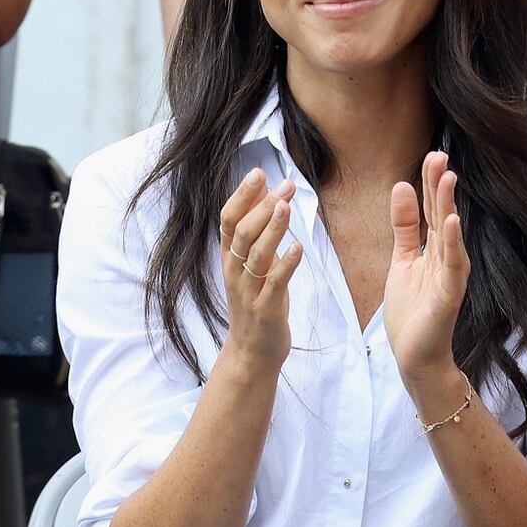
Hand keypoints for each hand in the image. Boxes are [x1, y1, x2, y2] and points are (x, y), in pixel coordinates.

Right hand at [219, 168, 303, 370]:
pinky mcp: (266, 310)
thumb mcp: (252, 265)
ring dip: (271, 229)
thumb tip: (264, 192)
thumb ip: (255, 232)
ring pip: (256, 256)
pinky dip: (286, 264)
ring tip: (285, 206)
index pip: (228, 221)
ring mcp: (248, 292)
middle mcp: (234, 273)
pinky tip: (298, 247)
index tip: (258, 173)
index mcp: (229, 259)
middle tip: (284, 184)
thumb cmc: (257, 302)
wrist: (252, 353)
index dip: (241, 196)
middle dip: (262, 206)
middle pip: (242, 233)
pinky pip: (274, 284)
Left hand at [384, 151, 469, 381]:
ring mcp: (450, 275)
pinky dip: (455, 243)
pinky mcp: (450, 294)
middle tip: (438, 154)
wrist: (415, 355)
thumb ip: (404, 226)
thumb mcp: (402, 260)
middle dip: (439, 185)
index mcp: (435, 248)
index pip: (432, 209)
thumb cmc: (412, 311)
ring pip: (450, 234)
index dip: (430, 182)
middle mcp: (447, 257)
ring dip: (449, 205)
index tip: (431, 155)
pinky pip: (453, 264)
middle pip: (443, 214)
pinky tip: (454, 222)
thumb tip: (401, 186)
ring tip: (447, 177)